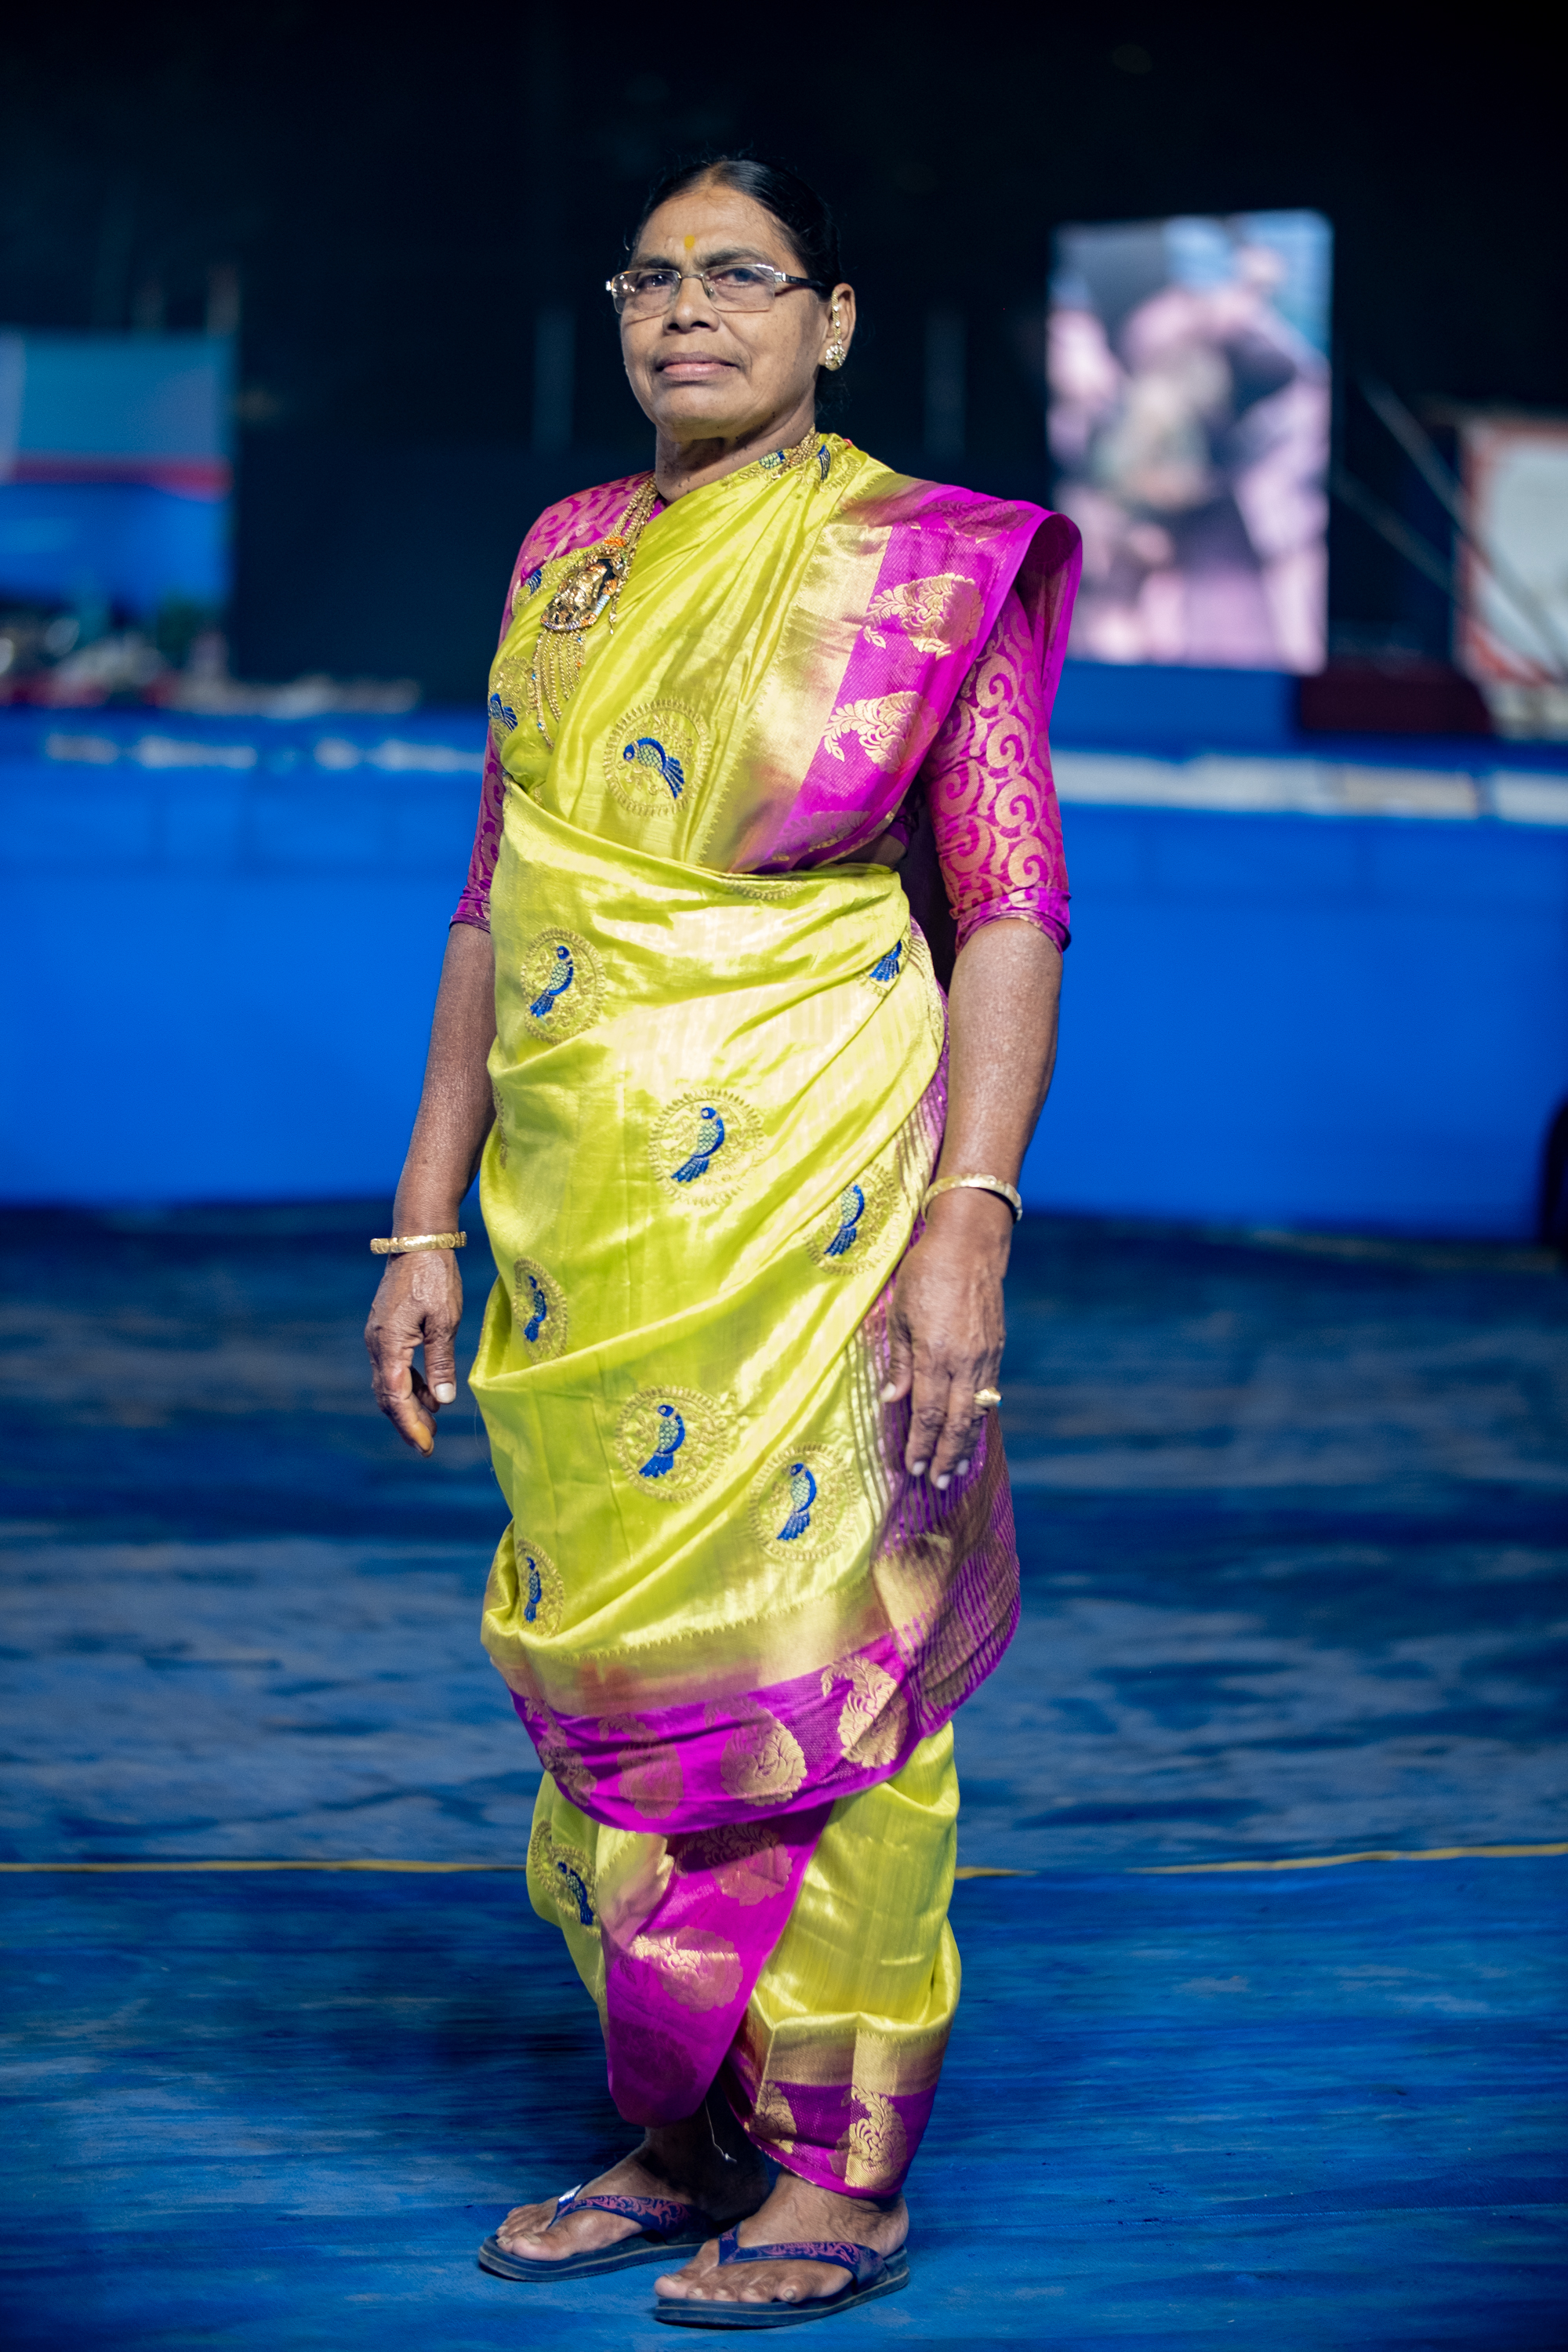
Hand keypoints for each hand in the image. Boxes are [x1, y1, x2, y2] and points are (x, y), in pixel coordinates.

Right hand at [364, 1247, 463, 1454]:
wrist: (419, 1240)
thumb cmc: (435, 1277)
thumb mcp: (445, 1322)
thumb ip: (441, 1363)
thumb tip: (442, 1402)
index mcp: (389, 1344)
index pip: (396, 1397)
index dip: (410, 1425)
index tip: (425, 1447)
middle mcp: (377, 1344)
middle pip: (387, 1396)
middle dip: (407, 1422)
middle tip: (428, 1445)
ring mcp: (379, 1336)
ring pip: (389, 1382)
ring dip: (410, 1405)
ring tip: (434, 1423)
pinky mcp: (386, 1329)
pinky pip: (394, 1366)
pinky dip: (410, 1384)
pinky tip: (430, 1393)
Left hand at [882, 1188, 1009, 1485]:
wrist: (970, 1244)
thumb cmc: (925, 1273)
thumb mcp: (900, 1314)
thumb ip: (899, 1361)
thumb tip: (893, 1400)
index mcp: (935, 1354)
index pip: (928, 1412)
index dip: (921, 1443)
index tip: (913, 1466)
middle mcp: (964, 1361)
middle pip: (956, 1421)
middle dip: (946, 1455)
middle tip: (938, 1483)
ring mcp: (985, 1357)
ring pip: (976, 1412)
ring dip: (965, 1443)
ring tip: (956, 1468)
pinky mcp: (996, 1349)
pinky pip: (988, 1393)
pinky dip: (979, 1417)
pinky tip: (971, 1430)